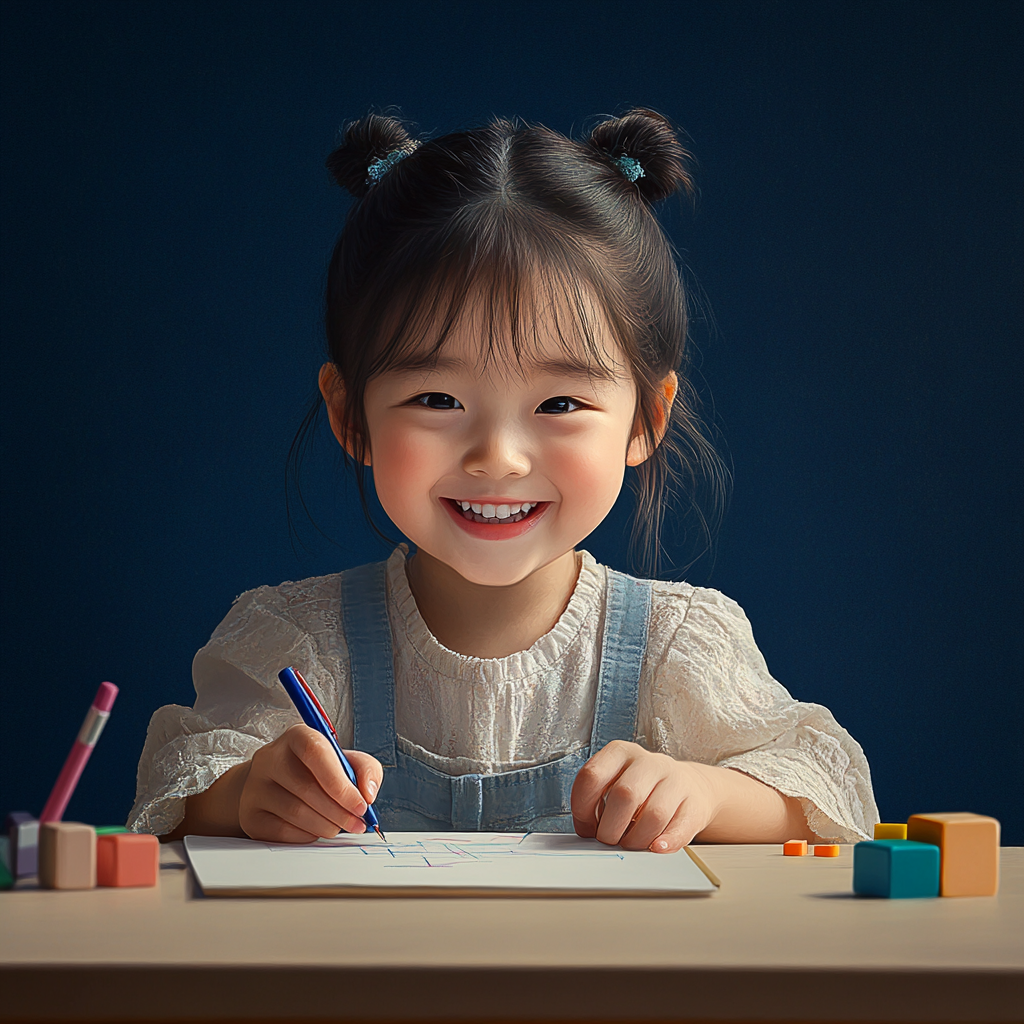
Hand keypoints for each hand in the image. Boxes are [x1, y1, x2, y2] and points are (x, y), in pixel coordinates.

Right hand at [237, 724, 382, 842]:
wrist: (277, 784)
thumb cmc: (318, 771)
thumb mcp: (347, 761)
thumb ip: (366, 770)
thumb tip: (368, 794)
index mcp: (297, 736)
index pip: (315, 752)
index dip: (340, 782)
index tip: (361, 804)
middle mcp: (270, 757)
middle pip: (307, 787)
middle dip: (339, 811)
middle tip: (358, 824)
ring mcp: (255, 786)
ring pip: (295, 812)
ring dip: (327, 825)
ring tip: (340, 827)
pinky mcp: (249, 814)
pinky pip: (281, 831)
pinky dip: (307, 835)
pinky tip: (317, 829)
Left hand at [571, 741, 720, 852]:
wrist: (689, 785)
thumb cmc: (643, 788)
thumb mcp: (615, 782)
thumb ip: (597, 801)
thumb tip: (587, 831)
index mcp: (620, 752)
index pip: (591, 776)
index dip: (582, 808)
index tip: (586, 826)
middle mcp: (648, 762)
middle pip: (624, 795)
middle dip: (610, 829)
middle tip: (609, 840)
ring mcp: (675, 780)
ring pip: (653, 815)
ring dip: (636, 839)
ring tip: (631, 844)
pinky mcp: (695, 803)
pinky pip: (680, 827)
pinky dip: (666, 842)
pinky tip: (656, 847)